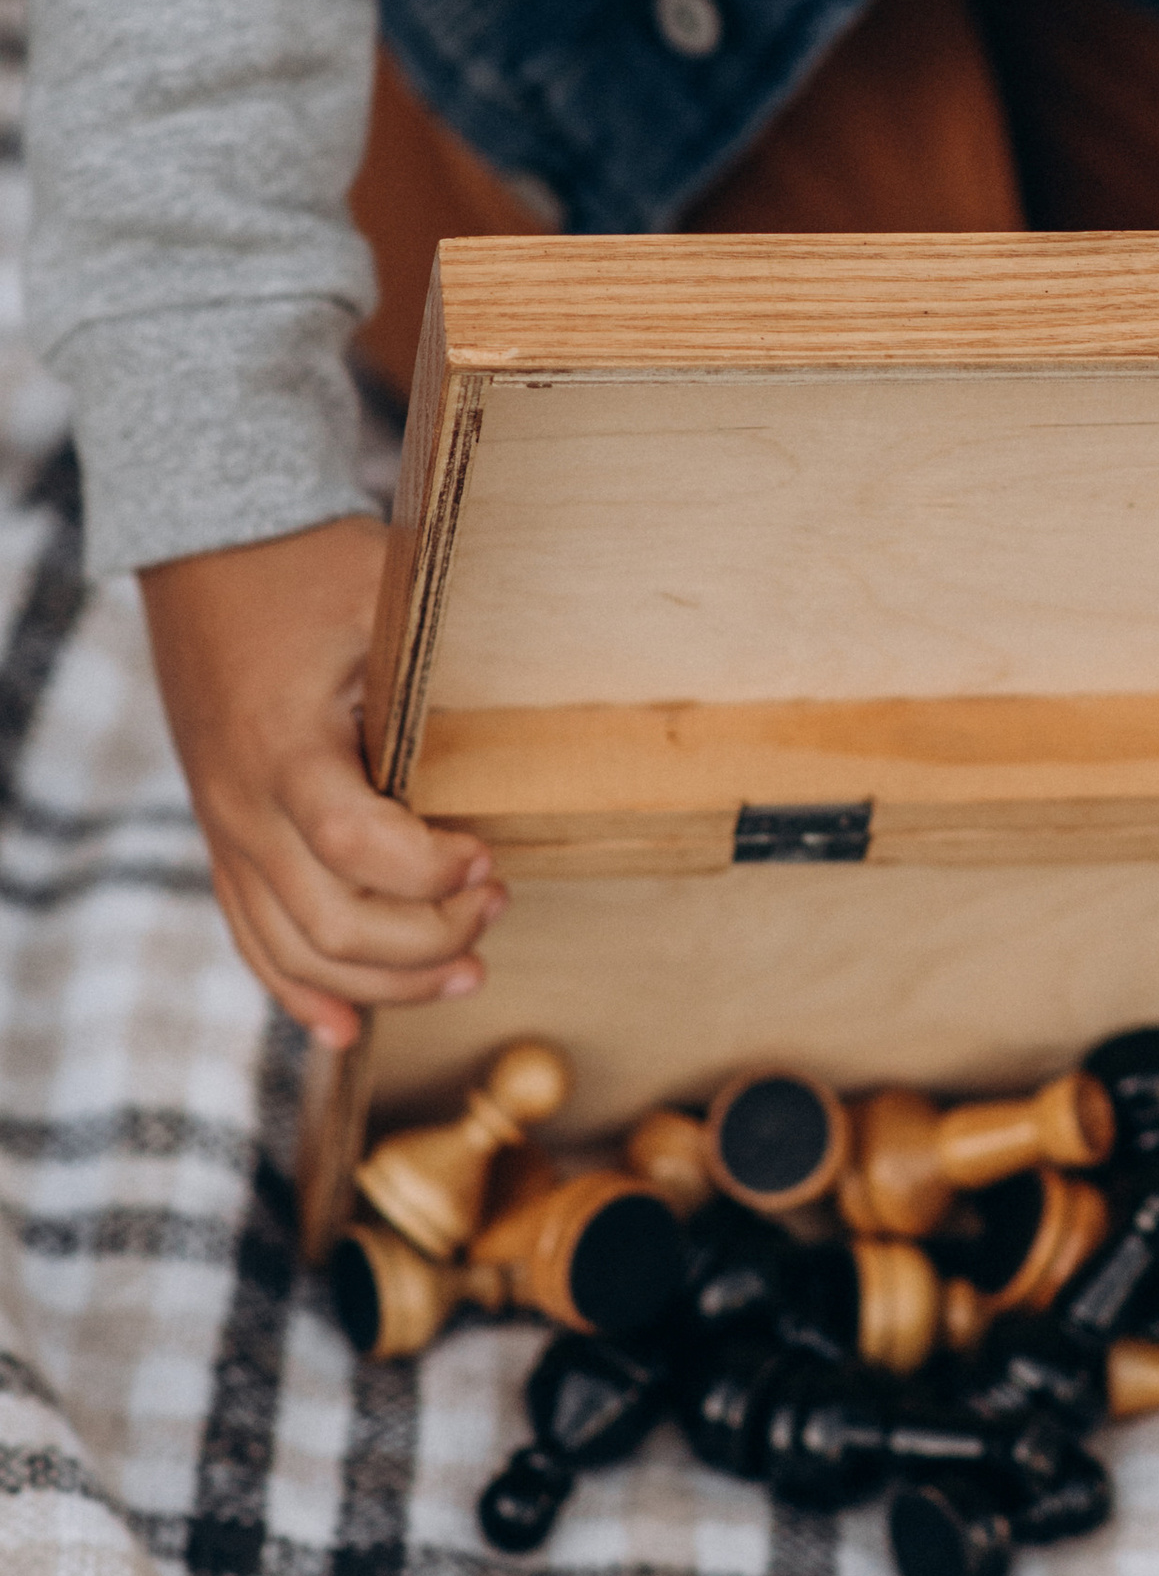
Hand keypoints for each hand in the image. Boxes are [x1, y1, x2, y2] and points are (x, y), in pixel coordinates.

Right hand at [138, 516, 504, 1050]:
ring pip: (296, 952)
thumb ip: (440, 664)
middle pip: (333, 925)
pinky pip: (252, 938)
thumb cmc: (309, 566)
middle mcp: (242, 804)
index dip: (433, 870)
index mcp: (284, 746)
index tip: (490, 853)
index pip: (357, 847)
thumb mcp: (386, 592)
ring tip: (466, 970)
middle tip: (497, 903)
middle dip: (430, 938)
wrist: (205, 549)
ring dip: (387, 983)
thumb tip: (536, 707)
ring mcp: (224, 830)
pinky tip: (349, 1026)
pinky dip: (302, 991)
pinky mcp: (221, 837)